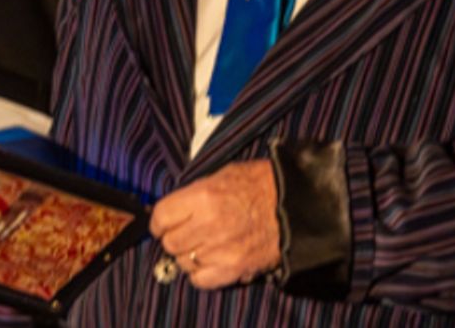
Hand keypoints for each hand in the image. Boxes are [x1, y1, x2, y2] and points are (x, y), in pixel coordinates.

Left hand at [148, 160, 279, 288]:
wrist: (295, 204)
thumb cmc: (260, 185)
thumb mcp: (222, 175)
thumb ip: (194, 194)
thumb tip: (173, 209)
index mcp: (203, 197)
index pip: (161, 217)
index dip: (159, 221)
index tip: (163, 222)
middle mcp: (208, 224)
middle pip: (170, 242)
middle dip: (174, 237)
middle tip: (186, 232)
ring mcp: (221, 250)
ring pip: (183, 261)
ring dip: (189, 254)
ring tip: (203, 244)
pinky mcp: (234, 268)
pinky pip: (200, 280)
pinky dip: (201, 272)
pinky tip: (211, 259)